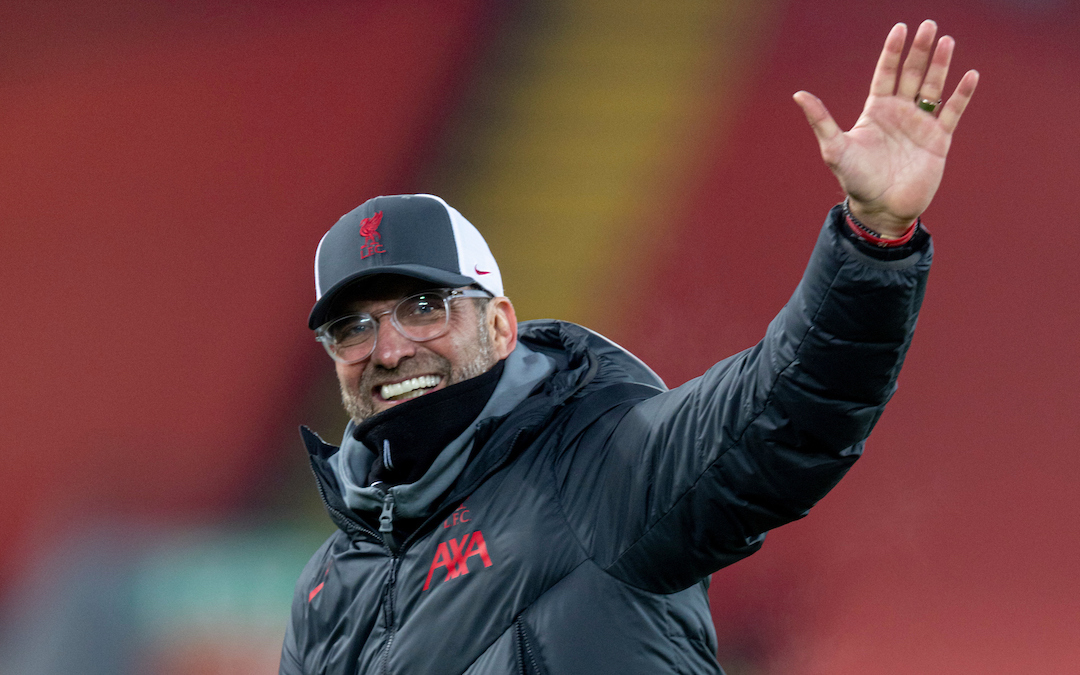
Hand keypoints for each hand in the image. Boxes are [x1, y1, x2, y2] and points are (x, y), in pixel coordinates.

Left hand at [793, 20, 978, 235]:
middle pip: (912, 74)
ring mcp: (920, 125)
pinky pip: (952, 112)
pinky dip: (961, 94)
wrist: (881, 209)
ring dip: (940, 65)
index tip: (900, 28)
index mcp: (876, 110)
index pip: (886, 73)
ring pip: (933, 87)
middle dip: (920, 50)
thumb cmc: (856, 180)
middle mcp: (899, 113)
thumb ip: (821, 121)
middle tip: (929, 25)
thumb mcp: (835, 149)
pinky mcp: (938, 140)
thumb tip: (798, 95)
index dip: (893, 51)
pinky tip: (970, 75)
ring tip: (946, 41)